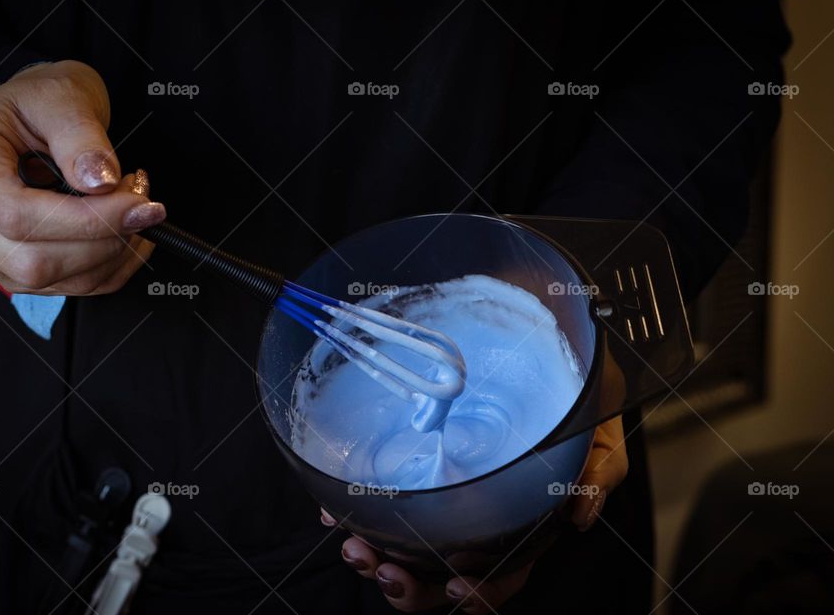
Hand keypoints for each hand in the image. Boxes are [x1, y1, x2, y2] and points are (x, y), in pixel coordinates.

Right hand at [0, 60, 165, 294]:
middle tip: (141, 201)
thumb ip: (80, 136)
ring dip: (111, 254)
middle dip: (103, 239)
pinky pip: (67, 286)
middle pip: (32, 259)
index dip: (84, 220)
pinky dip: (111, 267)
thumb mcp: (63, 95)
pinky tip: (130, 233)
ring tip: (135, 209)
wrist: (36, 114)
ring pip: (52, 281)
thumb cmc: (42, 100)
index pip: (16, 215)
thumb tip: (99, 181)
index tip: (136, 204)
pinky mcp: (10, 266)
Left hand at [327, 350, 628, 612]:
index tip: (454, 585)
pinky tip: (334, 514)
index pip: (503, 572)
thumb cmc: (569, 390)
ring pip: (406, 549)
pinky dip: (353, 516)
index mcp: (521, 517)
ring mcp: (441, 493)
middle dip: (411, 587)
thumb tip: (580, 516)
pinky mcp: (412, 467)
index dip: (482, 592)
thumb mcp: (595, 423)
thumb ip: (599, 467)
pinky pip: (377, 503)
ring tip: (356, 550)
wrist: (537, 344)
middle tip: (385, 571)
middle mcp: (477, 513)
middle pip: (442, 574)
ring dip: (377, 560)